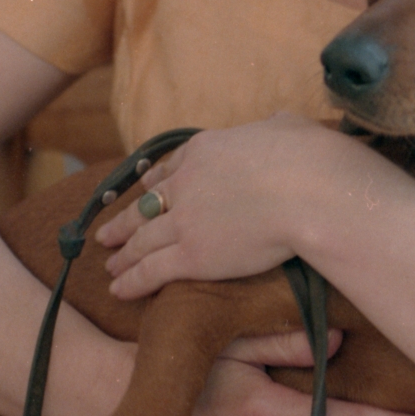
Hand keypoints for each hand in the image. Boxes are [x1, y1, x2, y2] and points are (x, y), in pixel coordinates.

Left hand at [96, 114, 365, 296]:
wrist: (308, 190)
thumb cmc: (308, 158)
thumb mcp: (287, 127)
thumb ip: (275, 128)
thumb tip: (278, 125)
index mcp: (205, 150)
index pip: (171, 168)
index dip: (153, 183)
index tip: (144, 189)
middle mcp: (186, 184)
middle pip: (146, 205)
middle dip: (124, 221)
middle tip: (106, 233)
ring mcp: (184, 221)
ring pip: (142, 240)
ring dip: (123, 254)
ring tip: (110, 264)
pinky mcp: (192, 255)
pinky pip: (152, 270)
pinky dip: (131, 281)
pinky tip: (118, 290)